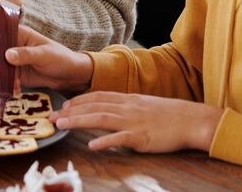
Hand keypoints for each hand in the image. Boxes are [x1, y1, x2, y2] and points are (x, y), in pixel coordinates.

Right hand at [0, 19, 92, 92]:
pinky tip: (15, 90)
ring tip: (3, 85)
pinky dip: (5, 84)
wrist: (69, 76)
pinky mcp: (14, 74)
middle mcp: (13, 44)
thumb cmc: (60, 58)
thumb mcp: (44, 55)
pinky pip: (3, 77)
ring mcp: (12, 60)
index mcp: (20, 33)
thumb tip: (7, 55)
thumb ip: (26, 54)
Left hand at [53, 92, 223, 153]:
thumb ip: (126, 107)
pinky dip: (104, 141)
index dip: (77, 100)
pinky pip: (119, 138)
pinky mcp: (141, 137)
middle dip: (70, 111)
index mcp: (127, 98)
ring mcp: (133, 121)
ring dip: (78, 121)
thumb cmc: (168, 115)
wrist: (190, 119)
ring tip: (62, 126)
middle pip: (93, 105)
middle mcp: (126, 106)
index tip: (62, 106)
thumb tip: (109, 112)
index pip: (96, 96)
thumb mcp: (143, 105)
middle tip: (52, 117)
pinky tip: (92, 146)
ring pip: (100, 118)